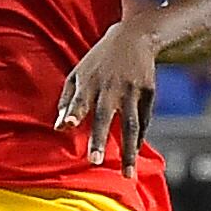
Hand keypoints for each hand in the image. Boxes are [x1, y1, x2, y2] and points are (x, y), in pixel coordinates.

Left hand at [56, 24, 157, 167]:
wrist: (135, 36)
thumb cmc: (99, 60)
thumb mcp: (78, 73)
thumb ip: (67, 100)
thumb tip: (60, 127)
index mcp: (89, 81)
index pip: (79, 99)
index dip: (73, 111)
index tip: (67, 125)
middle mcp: (111, 87)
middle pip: (105, 116)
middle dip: (99, 138)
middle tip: (94, 161)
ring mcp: (132, 90)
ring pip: (131, 125)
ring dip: (128, 152)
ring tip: (127, 175)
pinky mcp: (150, 92)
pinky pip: (144, 121)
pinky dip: (139, 140)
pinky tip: (133, 156)